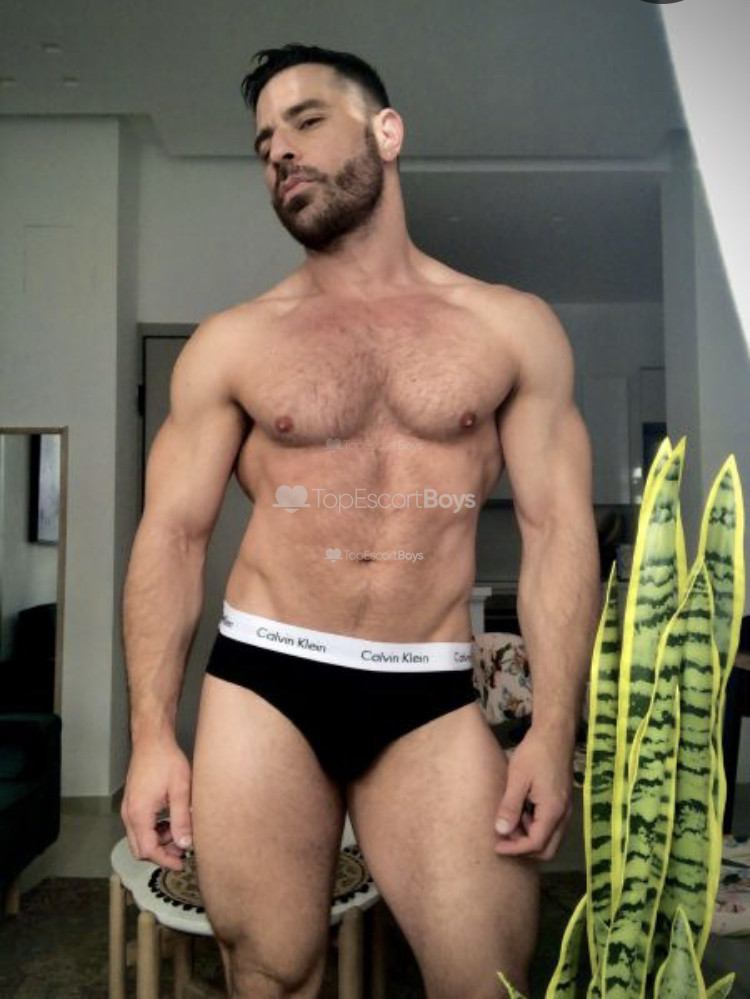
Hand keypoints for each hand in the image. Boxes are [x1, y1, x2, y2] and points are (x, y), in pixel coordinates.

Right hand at [121, 735, 192, 871]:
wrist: (152, 740)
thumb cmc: (165, 760)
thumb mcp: (180, 790)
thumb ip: (182, 819)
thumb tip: (185, 843)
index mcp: (139, 813)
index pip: (148, 849)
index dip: (165, 860)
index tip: (181, 864)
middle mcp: (128, 813)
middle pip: (140, 848)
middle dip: (161, 853)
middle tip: (182, 851)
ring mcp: (128, 808)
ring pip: (139, 838)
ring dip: (158, 841)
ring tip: (179, 831)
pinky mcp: (132, 803)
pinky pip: (139, 826)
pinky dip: (154, 830)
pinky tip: (170, 820)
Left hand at [494, 726, 573, 859]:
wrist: (555, 734)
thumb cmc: (535, 753)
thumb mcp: (517, 778)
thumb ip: (510, 807)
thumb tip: (501, 832)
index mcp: (552, 811)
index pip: (535, 844)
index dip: (515, 849)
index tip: (496, 847)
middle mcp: (563, 815)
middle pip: (547, 849)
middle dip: (524, 849)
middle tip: (504, 838)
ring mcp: (565, 810)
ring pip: (551, 839)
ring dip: (530, 838)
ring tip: (510, 822)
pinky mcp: (563, 803)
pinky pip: (552, 827)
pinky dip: (536, 828)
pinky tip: (521, 813)